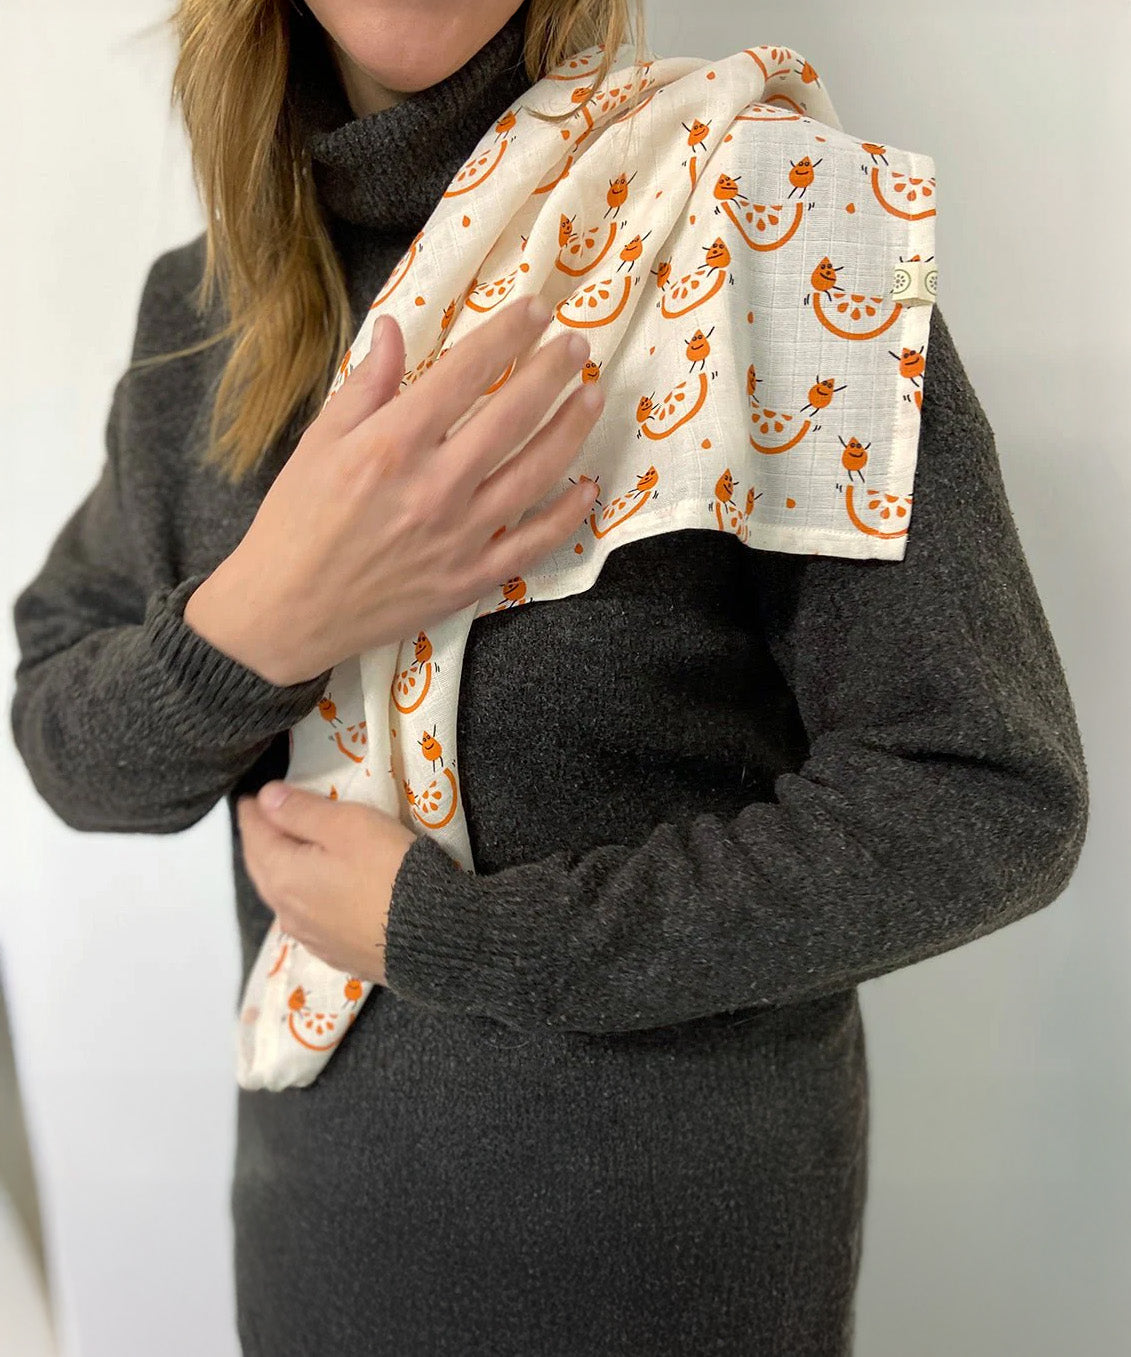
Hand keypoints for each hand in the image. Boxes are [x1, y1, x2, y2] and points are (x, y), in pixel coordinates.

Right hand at [192, 294, 603, 686]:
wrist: (286, 612)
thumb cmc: (295, 522)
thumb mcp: (318, 442)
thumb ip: (366, 386)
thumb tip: (396, 328)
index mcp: (393, 444)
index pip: (466, 373)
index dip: (508, 335)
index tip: (536, 310)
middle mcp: (435, 486)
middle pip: (513, 416)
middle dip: (552, 373)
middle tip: (578, 346)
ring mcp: (460, 536)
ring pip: (535, 473)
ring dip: (571, 430)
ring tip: (592, 397)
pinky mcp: (471, 578)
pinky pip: (533, 543)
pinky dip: (567, 515)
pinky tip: (587, 486)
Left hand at [236, 781, 418, 984]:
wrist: (428, 935)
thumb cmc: (387, 869)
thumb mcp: (348, 825)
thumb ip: (302, 810)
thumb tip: (265, 798)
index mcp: (282, 875)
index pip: (255, 835)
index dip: (252, 812)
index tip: (249, 797)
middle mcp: (285, 910)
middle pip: (261, 868)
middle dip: (259, 842)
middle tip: (261, 821)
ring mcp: (309, 936)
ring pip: (281, 896)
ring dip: (277, 870)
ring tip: (284, 852)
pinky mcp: (334, 952)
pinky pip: (304, 917)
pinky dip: (301, 896)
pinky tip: (313, 893)